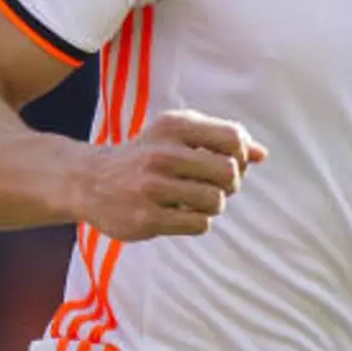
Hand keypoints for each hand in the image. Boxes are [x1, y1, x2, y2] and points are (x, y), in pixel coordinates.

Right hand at [80, 109, 266, 240]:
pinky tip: (178, 213)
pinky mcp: (146, 219)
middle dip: (231, 183)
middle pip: (229, 173)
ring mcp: (152, 188)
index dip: (241, 155)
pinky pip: (199, 224)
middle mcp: (162, 154)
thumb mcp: (177, 136)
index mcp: (173, 126)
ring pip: (216, 202)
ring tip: (194, 200)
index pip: (233, 138)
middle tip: (217, 186)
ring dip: (213, 204)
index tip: (229, 162)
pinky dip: (197, 221)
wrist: (89, 181)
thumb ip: (220, 140)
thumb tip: (263, 155)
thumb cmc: (146, 155)